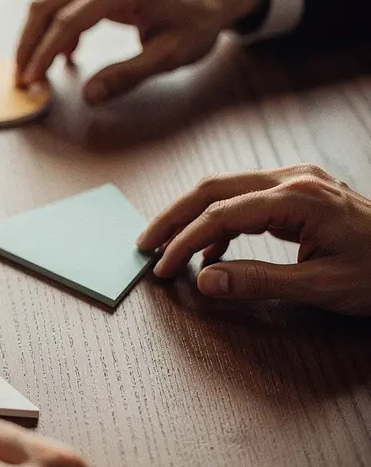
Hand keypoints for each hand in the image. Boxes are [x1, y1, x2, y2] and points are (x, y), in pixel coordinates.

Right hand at [15, 0, 264, 103]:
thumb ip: (128, 75)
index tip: (31, 81)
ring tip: (31, 72)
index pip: (68, 22)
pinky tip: (61, 59)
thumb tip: (89, 96)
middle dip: (27, 45)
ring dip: (34, 38)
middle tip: (20, 80)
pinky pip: (61, 5)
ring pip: (48, 3)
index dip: (44, 54)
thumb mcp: (169, 55)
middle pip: (46, 6)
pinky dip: (51, 32)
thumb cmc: (197, 21)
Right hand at [137, 165, 370, 315]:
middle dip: (173, 217)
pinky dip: (222, 221)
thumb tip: (204, 280)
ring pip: (226, 188)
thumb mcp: (321, 286)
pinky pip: (247, 198)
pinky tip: (213, 250)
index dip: (184, 241)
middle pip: (213, 188)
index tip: (162, 268)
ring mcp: (299, 181)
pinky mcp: (302, 191)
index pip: (221, 214)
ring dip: (193, 215)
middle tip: (144, 245)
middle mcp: (295, 179)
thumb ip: (258, 281)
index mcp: (298, 198)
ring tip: (169, 246)